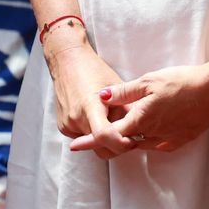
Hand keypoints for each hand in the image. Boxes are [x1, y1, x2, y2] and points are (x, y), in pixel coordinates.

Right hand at [45, 37, 132, 161]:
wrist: (67, 61)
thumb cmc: (94, 71)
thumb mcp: (116, 87)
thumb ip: (128, 110)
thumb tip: (143, 129)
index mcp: (90, 105)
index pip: (104, 136)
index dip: (121, 144)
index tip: (132, 141)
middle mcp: (75, 118)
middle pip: (101, 147)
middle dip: (116, 146)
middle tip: (127, 134)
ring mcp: (68, 124)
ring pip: (93, 145)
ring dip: (105, 139)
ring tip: (109, 119)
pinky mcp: (64, 127)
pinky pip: (84, 138)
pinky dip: (94, 133)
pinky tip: (97, 117)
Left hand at [70, 61, 208, 156]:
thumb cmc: (181, 81)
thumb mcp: (148, 81)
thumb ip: (123, 92)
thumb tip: (100, 96)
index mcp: (141, 120)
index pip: (109, 133)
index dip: (91, 138)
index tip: (74, 146)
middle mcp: (152, 134)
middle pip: (124, 142)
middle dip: (109, 141)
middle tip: (92, 138)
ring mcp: (168, 139)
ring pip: (141, 145)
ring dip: (128, 141)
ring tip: (117, 135)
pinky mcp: (182, 140)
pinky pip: (158, 145)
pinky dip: (147, 141)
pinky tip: (145, 135)